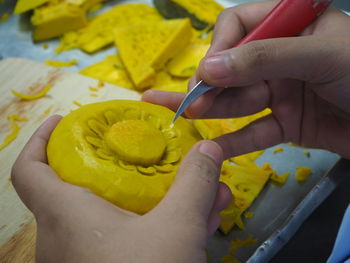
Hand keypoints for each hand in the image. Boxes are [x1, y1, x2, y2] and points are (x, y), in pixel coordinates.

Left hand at [11, 116, 230, 262]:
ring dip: (158, 201)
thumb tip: (208, 149)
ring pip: (117, 214)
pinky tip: (194, 228)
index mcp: (66, 216)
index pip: (30, 169)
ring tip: (199, 199)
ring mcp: (83, 259)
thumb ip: (193, 184)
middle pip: (89, 187)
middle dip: (134, 170)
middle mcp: (65, 237)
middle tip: (161, 160)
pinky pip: (126, 238)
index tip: (65, 121)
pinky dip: (156, 226)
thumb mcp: (178, 229)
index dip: (42, 139)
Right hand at [143, 1, 349, 158]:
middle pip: (232, 68)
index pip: (239, 27)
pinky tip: (211, 148)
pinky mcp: (286, 124)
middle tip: (190, 102)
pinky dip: (234, 141)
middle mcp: (280, 58)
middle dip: (210, 85)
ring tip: (187, 115)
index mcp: (289, 28)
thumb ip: (264, 58)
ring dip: (214, 110)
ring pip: (239, 101)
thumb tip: (210, 67)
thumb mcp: (320, 55)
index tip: (207, 72)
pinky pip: (254, 132)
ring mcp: (281, 92)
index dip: (220, 48)